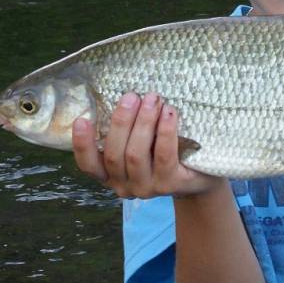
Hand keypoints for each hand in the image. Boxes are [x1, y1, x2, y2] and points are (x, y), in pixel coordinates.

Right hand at [72, 92, 221, 198]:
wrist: (201, 175)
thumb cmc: (166, 150)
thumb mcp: (143, 141)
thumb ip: (129, 128)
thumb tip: (124, 95)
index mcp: (111, 174)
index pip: (88, 164)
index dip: (82, 144)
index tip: (82, 120)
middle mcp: (124, 185)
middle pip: (114, 154)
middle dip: (121, 121)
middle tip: (131, 96)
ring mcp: (147, 187)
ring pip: (136, 154)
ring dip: (143, 122)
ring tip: (152, 99)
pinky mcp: (170, 184)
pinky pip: (164, 156)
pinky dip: (165, 132)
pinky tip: (169, 112)